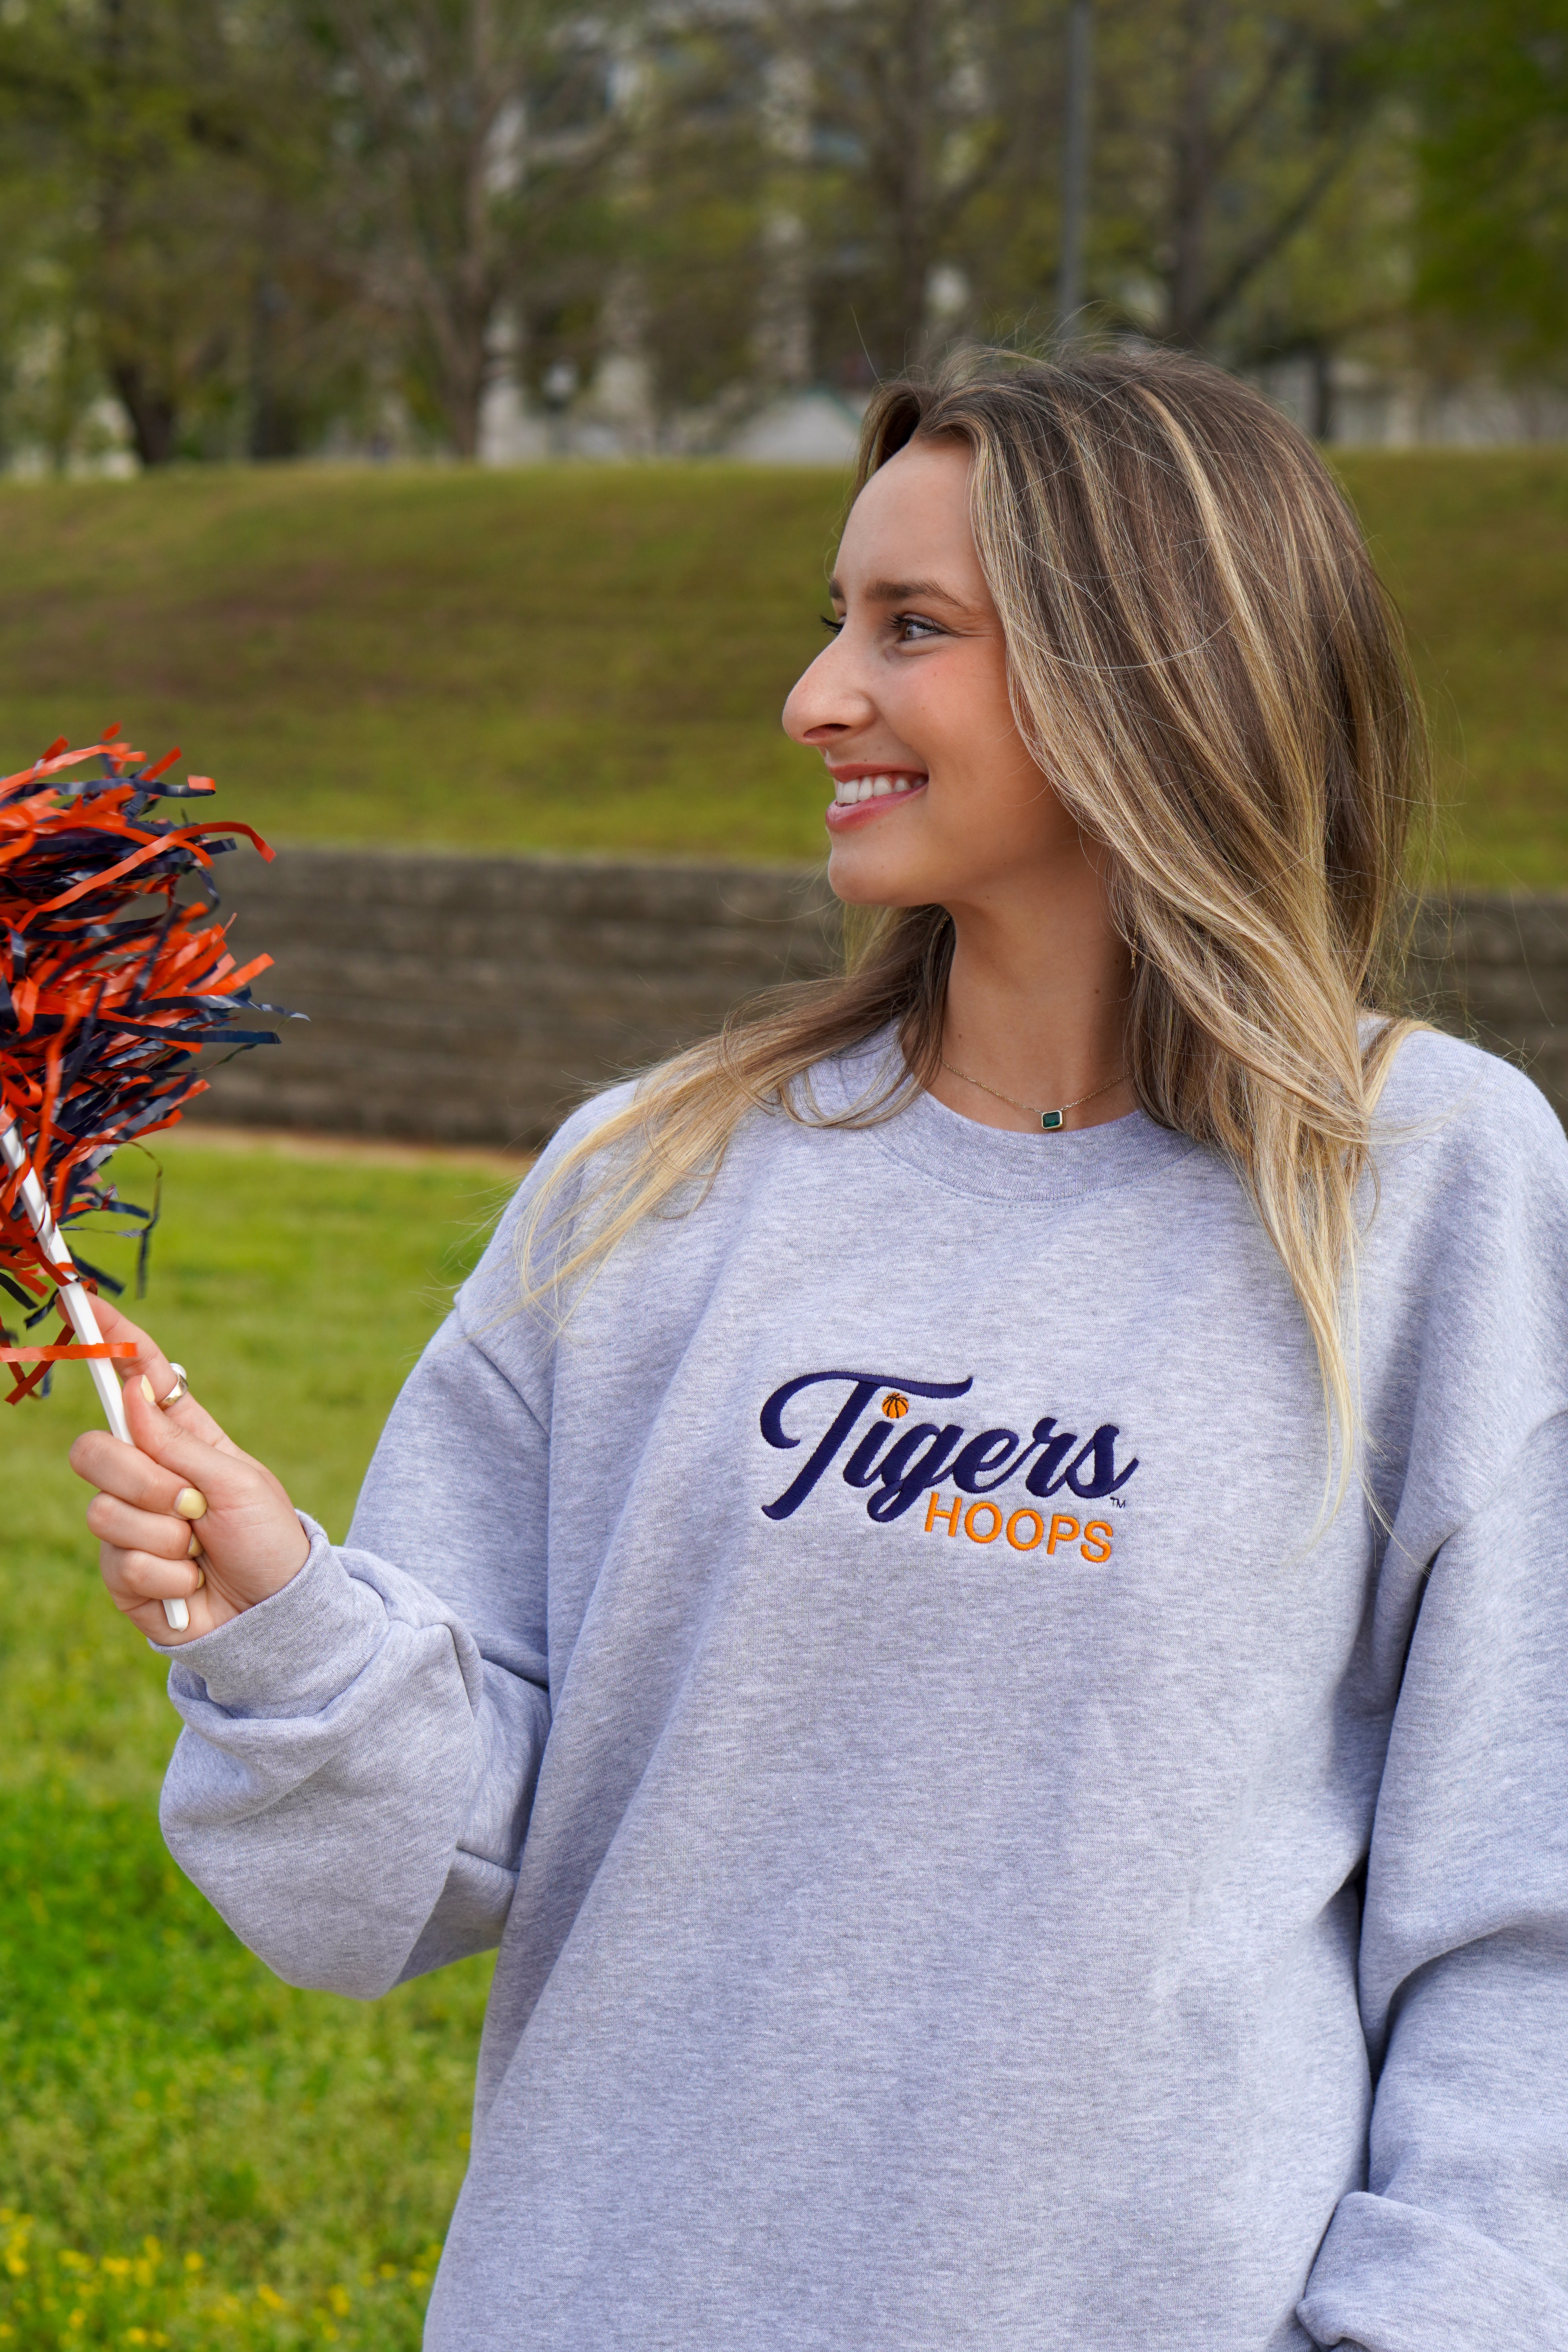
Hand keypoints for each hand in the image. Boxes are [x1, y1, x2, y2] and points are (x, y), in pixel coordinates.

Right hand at [68, 1299, 311, 1646]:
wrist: (275, 1615)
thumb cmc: (269, 1540)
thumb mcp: (238, 1481)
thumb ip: (178, 1443)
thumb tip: (130, 1388)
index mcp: (182, 1439)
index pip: (137, 1380)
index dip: (112, 1342)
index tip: (86, 1304)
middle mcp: (147, 1475)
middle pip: (94, 1448)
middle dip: (143, 1480)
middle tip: (190, 1507)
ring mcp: (129, 1524)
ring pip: (103, 1510)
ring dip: (165, 1534)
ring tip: (201, 1549)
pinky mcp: (121, 1572)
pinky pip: (119, 1560)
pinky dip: (167, 1574)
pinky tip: (190, 1583)